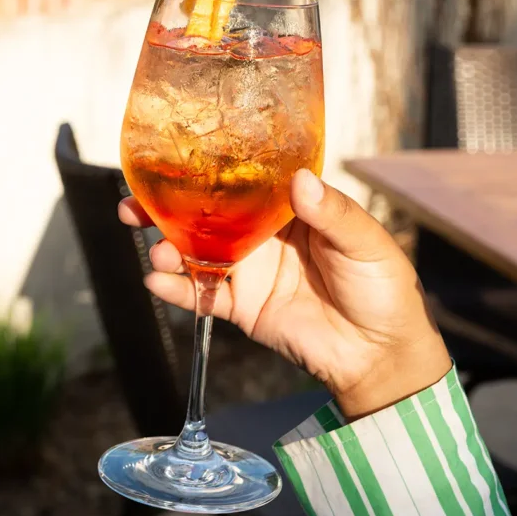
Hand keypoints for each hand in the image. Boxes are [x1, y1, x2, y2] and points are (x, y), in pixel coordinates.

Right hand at [119, 170, 450, 419]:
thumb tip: (300, 181)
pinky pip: (202, 295)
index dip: (209, 170)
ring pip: (196, 252)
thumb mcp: (366, 243)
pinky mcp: (242, 306)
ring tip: (157, 254)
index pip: (243, 181)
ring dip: (167, 249)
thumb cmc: (383, 288)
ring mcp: (249, 270)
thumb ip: (334, 214)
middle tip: (133, 205)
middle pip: (207, 214)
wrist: (379, 355)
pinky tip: (158, 283)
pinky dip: (177, 289)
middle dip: (167, 208)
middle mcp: (263, 234)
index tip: (175, 160)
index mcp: (291, 208)